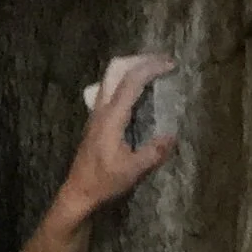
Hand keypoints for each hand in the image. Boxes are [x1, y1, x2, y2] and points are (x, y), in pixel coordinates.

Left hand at [63, 52, 176, 218]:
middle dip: (140, 59)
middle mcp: (101, 109)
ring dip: (132, 67)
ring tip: (153, 70)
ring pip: (110, 76)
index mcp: (111, 117)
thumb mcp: (132, 171)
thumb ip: (153, 153)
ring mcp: (96, 112)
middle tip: (162, 61)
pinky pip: (110, 87)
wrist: (78, 191)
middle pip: (116, 68)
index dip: (151, 67)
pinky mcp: (96, 118)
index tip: (171, 64)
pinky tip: (140, 90)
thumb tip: (172, 136)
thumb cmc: (103, 182)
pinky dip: (126, 79)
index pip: (131, 81)